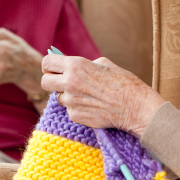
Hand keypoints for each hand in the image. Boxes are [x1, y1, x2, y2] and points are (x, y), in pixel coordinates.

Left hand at [40, 56, 165, 137]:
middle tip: (62, 82)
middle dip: (51, 81)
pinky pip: (70, 110)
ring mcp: (71, 101)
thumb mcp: (103, 63)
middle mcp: (70, 83)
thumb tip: (70, 66)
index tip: (53, 68)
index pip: (47, 62)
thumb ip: (83, 64)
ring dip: (68, 96)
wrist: (135, 106)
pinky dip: (78, 108)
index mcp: (75, 65)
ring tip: (87, 95)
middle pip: (45, 82)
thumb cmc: (123, 82)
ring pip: (59, 97)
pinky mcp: (75, 116)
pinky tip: (93, 106)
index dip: (49, 65)